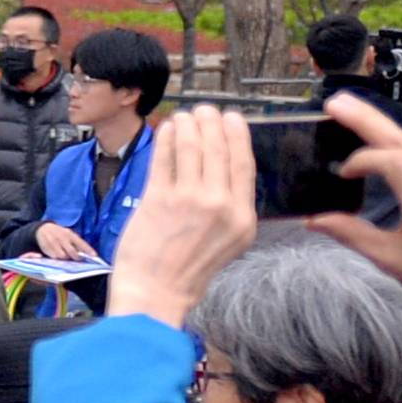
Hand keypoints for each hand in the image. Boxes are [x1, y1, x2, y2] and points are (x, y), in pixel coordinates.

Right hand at [32, 223, 98, 263]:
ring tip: (66, 256)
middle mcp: (62, 238)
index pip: (81, 243)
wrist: (43, 229)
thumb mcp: (68, 234)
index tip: (95, 256)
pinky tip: (58, 255)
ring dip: (66, 259)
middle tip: (78, 259)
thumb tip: (85, 253)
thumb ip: (76, 242)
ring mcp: (54, 243)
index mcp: (69, 234)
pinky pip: (54, 257)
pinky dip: (58, 258)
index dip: (88, 250)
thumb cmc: (59, 233)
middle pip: (72, 252)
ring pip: (62, 256)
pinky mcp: (47, 248)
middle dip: (76, 257)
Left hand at [106, 110, 263, 331]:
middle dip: (211, 122)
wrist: (157, 292)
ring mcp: (188, 201)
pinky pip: (164, 158)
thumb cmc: (189, 268)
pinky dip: (166, 138)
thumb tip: (226, 163)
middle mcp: (220, 206)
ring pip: (192, 147)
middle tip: (204, 110)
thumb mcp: (230, 240)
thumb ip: (232, 205)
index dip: (237, 135)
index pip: (245, 163)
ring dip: (187, 125)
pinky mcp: (159, 199)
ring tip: (183, 117)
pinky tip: (166, 129)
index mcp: (243, 217)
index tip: (232, 117)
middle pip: (219, 148)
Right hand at [298, 95, 401, 302]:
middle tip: (334, 103)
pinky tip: (374, 135)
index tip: (341, 174)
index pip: (393, 162)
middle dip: (367, 119)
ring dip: (378, 124)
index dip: (362, 160)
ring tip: (347, 109)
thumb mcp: (393, 260)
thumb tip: (313, 219)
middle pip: (401, 140)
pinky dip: (392, 139)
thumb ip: (353, 235)